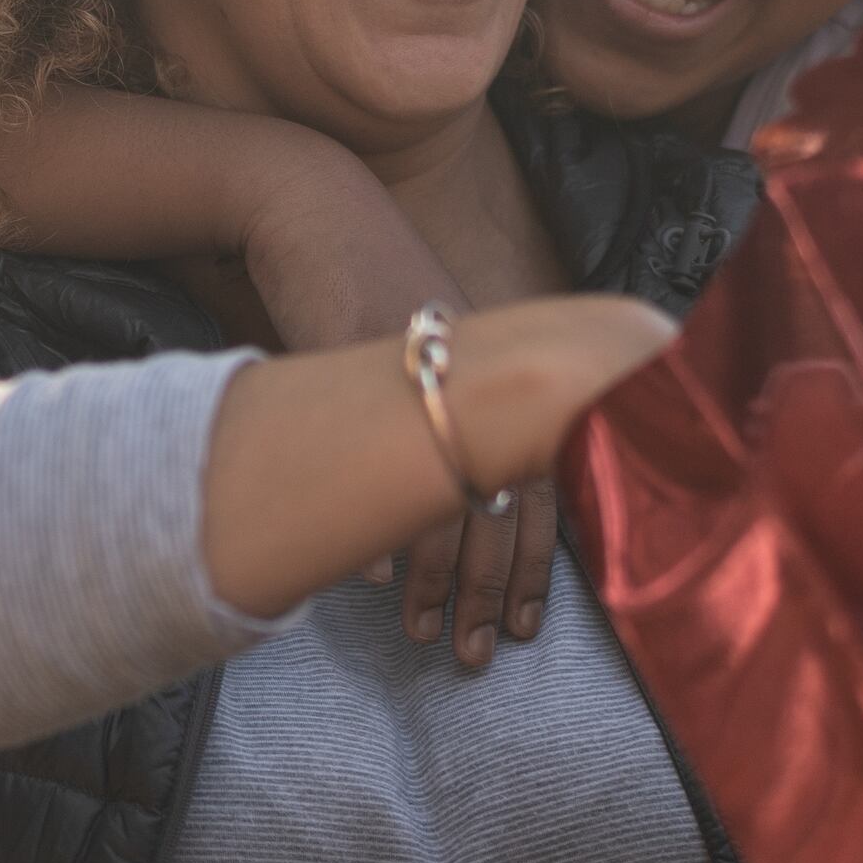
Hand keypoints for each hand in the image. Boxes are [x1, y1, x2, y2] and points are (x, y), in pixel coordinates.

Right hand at [196, 293, 678, 624]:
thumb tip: (465, 510)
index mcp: (504, 376)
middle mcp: (480, 376)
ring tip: (420, 632)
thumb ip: (460, 423)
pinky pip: (380, 454)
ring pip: (448, 494)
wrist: (318, 208)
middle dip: (491, 589)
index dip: (535, 563)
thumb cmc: (373, 282)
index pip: (544, 484)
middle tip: (477, 654)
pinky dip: (380, 524)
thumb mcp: (431, 351)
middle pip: (506, 501)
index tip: (525, 626)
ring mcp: (425, 371)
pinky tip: (376, 578)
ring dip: (435, 576)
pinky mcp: (366, 359)